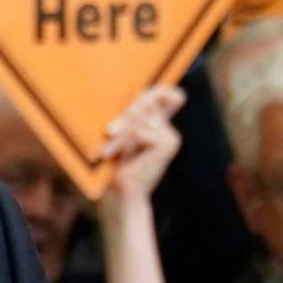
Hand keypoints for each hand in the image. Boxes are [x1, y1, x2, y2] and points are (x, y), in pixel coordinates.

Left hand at [95, 86, 184, 206]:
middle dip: (126, 114)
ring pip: (141, 117)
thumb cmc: (118, 163)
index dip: (161, 91)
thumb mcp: (124, 134)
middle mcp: (170, 131)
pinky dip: (125, 140)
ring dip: (122, 132)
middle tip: (110, 131)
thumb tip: (139, 93)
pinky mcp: (168, 143)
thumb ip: (133, 115)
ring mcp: (171, 137)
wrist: (123, 192)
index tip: (140, 96)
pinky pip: (140, 130)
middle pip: (149, 101)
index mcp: (162, 127)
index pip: (173, 96)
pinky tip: (120, 154)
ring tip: (111, 148)